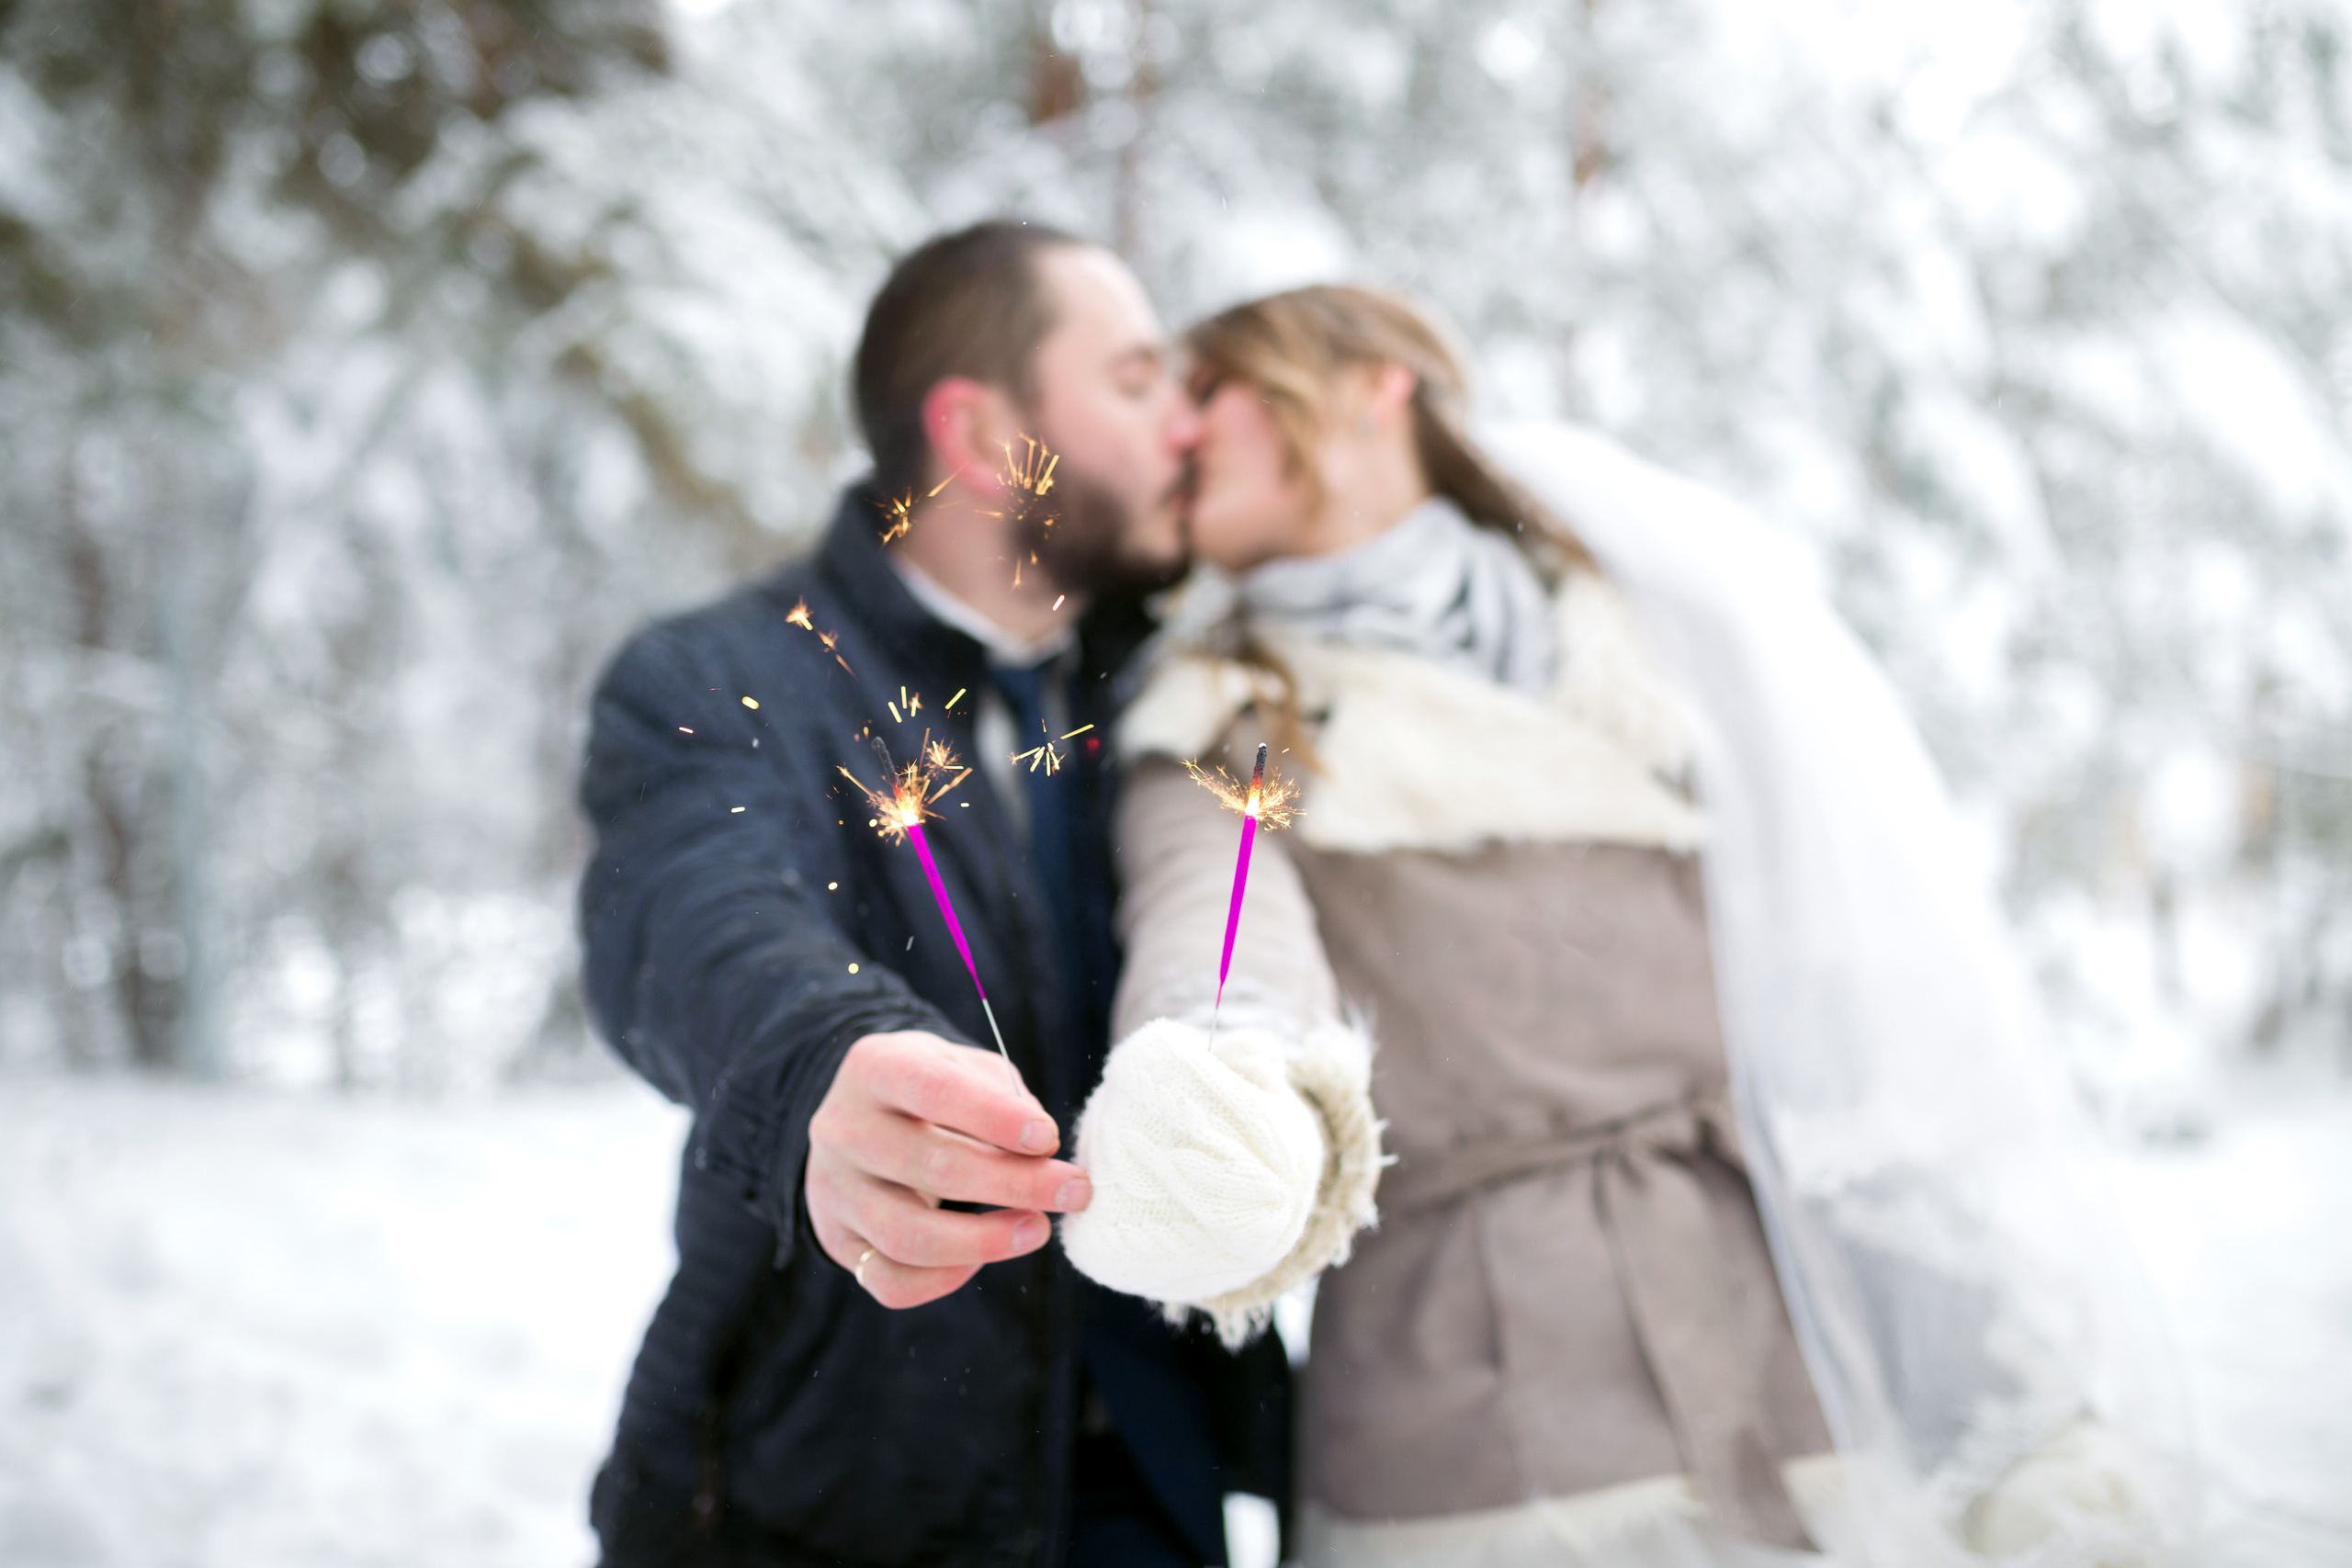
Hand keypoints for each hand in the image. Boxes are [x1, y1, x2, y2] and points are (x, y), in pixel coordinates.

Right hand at [806, 1030, 1092, 1307]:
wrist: (861, 1115)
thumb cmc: (932, 1089)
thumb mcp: (963, 1065)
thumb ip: (1002, 1095)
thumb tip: (1041, 1151)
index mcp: (875, 1068)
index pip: (932, 1089)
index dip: (994, 1116)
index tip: (1049, 1138)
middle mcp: (843, 1129)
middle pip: (929, 1167)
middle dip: (1015, 1183)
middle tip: (1075, 1190)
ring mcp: (833, 1190)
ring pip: (908, 1236)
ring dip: (985, 1241)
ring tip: (1038, 1229)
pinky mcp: (837, 1239)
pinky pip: (889, 1281)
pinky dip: (943, 1280)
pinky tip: (982, 1258)